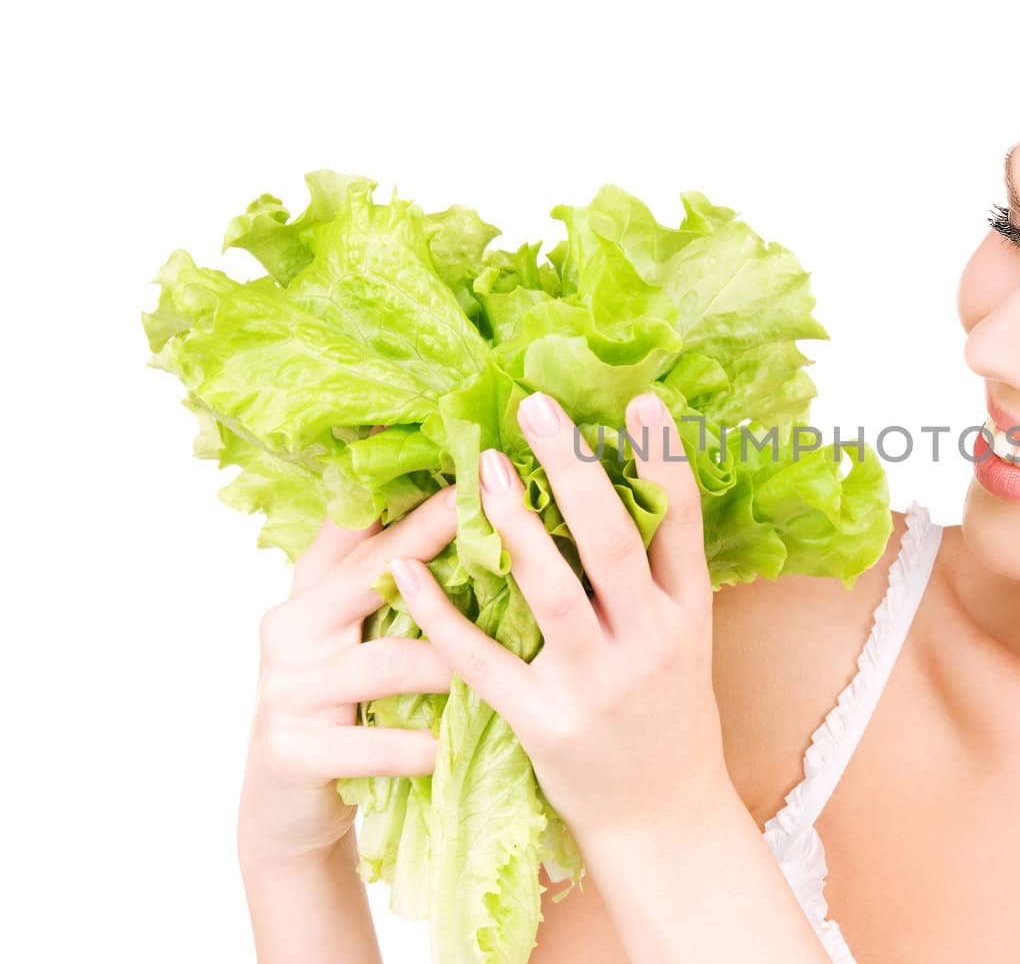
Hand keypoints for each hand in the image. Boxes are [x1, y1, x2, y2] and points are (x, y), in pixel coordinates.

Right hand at [237, 472, 459, 865]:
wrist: (287, 809)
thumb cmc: (347, 709)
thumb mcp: (361, 635)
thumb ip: (397, 581)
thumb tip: (475, 509)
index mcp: (314, 588)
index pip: (357, 521)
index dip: (399, 481)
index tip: (454, 442)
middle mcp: (294, 626)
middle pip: (372, 571)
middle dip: (432, 539)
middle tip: (490, 512)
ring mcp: (289, 688)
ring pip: (384, 662)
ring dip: (446, 664)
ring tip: (500, 669)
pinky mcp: (293, 750)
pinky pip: (369, 743)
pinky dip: (416, 748)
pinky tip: (452, 752)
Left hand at [387, 389, 726, 847]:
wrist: (663, 816)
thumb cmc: (668, 715)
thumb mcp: (684, 640)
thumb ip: (658, 574)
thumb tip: (629, 486)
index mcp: (688, 615)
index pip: (682, 522)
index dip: (662, 458)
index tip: (636, 399)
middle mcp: (649, 642)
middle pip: (612, 540)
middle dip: (574, 468)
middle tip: (538, 408)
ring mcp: (596, 683)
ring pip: (551, 590)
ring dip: (514, 523)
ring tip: (482, 467)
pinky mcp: (543, 722)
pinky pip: (482, 659)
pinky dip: (440, 611)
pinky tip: (404, 568)